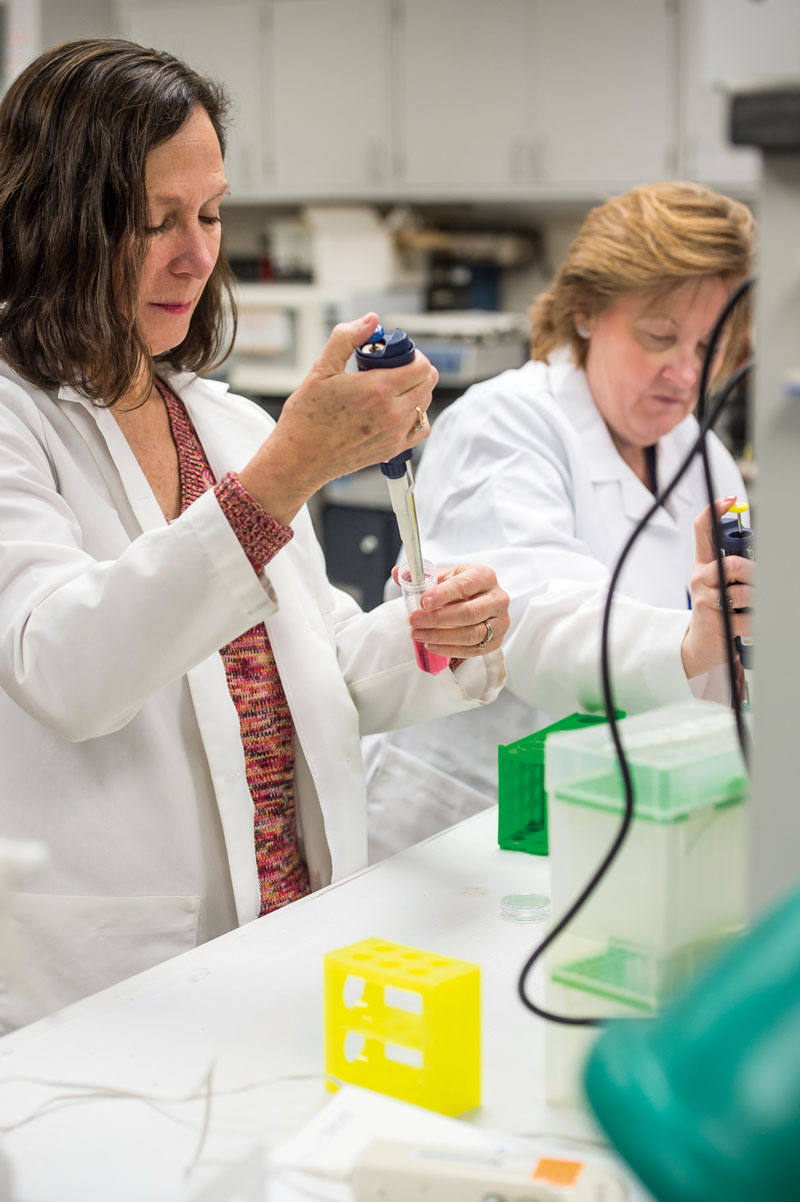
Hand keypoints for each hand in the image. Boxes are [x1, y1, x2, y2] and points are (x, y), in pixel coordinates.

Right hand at [239, 313, 436, 523]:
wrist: (300, 457)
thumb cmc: (306, 418)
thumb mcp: (321, 369)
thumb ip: (346, 339)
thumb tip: (370, 321)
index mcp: (378, 389)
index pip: (422, 366)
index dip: (414, 355)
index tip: (398, 355)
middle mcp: (392, 413)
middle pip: (428, 383)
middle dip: (416, 369)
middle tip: (394, 369)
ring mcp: (395, 433)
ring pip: (425, 404)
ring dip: (415, 391)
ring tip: (390, 389)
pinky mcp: (393, 449)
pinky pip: (421, 428)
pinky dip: (416, 416)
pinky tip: (398, 411)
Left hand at [393, 563, 510, 658]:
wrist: (481, 600)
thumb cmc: (462, 587)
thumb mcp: (445, 576)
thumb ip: (421, 575)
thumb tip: (397, 572)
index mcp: (484, 576)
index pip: (464, 586)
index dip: (442, 595)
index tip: (423, 602)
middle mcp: (497, 598)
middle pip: (468, 613)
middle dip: (437, 619)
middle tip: (414, 621)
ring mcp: (499, 621)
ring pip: (471, 634)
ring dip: (441, 637)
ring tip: (418, 635)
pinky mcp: (496, 640)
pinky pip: (473, 649)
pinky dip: (450, 650)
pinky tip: (431, 645)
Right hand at [681, 495, 753, 678]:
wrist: (702, 645)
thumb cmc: (717, 609)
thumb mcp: (720, 583)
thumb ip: (734, 563)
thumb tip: (761, 551)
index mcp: (704, 564)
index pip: (703, 529)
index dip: (714, 511)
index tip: (730, 501)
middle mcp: (701, 578)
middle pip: (732, 563)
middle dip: (754, 572)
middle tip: (760, 580)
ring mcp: (705, 599)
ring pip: (743, 592)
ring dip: (757, 601)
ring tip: (753, 606)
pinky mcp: (715, 621)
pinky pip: (748, 618)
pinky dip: (756, 623)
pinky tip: (750, 625)